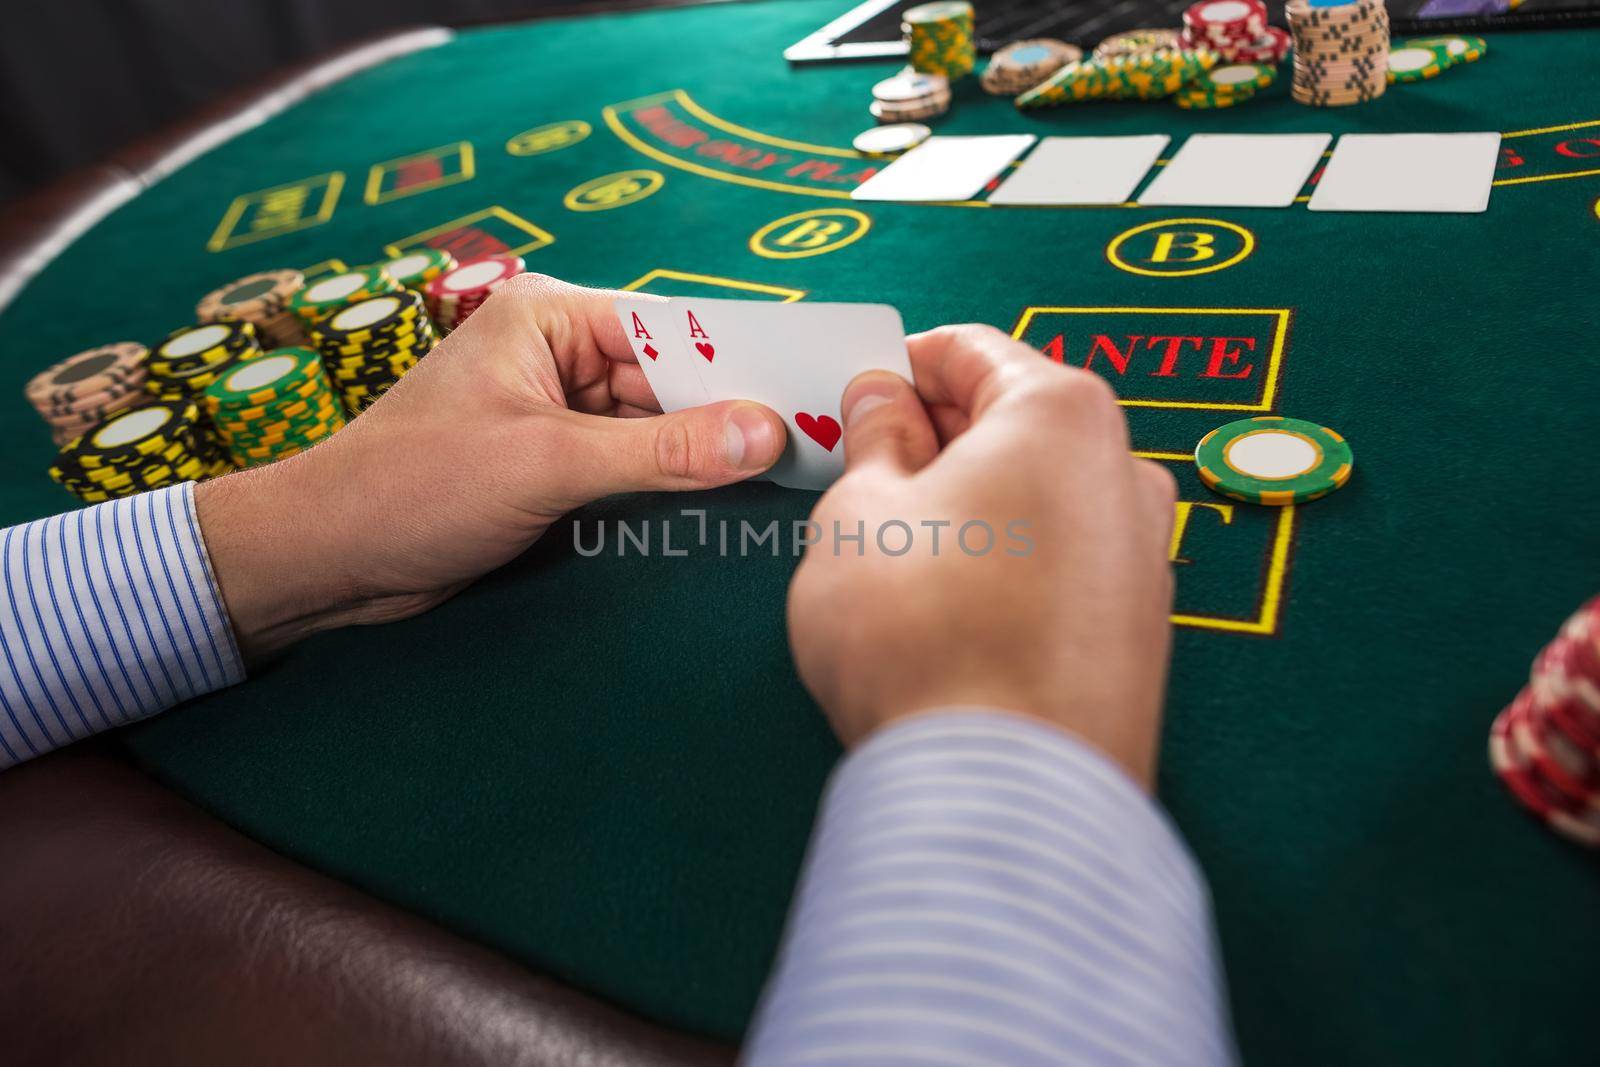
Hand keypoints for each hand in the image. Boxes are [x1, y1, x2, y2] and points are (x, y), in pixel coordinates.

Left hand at [195, 274, 784, 659]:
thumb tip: (764, 434)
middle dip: (732, 416)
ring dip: (706, 457)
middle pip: (674, 379)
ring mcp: (558, 413)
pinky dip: (672, 486)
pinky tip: (726, 504)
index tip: (816, 390)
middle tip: (818, 446)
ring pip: (659, 428)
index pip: (672, 329)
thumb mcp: (546, 464)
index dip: (743, 363)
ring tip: (789, 477)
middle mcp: (559, 354)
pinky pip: (633, 467)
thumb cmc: (414, 487)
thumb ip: (659, 453)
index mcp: (551, 317)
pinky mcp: (554, 466)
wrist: (327, 559)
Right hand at [786, 325, 1176, 787]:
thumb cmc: (923, 636)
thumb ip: (873, 439)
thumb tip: (883, 402)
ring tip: (900, 552)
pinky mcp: (1143, 629)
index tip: (856, 393)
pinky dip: (1008, 561)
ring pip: (1041, 495)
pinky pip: (1062, 562)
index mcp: (1061, 412)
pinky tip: (952, 608)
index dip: (902, 364)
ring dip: (973, 503)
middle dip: (937, 436)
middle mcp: (1125, 470)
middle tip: (863, 473)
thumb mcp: (858, 513)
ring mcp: (1145, 553)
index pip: (971, 350)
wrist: (1006, 797)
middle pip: (1017, 420)